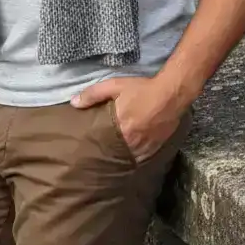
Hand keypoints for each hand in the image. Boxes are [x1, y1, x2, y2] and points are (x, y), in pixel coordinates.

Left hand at [71, 76, 188, 163]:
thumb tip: (73, 103)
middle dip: (109, 154)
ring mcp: (145, 147)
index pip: (103, 144)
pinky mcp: (157, 147)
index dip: (96, 148)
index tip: (89, 150)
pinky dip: (137, 157)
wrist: (171, 94)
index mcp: (119, 128)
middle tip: (101, 156)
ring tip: (115, 158)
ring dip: (123, 157)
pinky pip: (143, 157)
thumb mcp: (114, 86)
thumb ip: (93, 94)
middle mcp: (132, 141)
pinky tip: (132, 155)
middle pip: (116, 152)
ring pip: (130, 157)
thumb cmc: (141, 89)